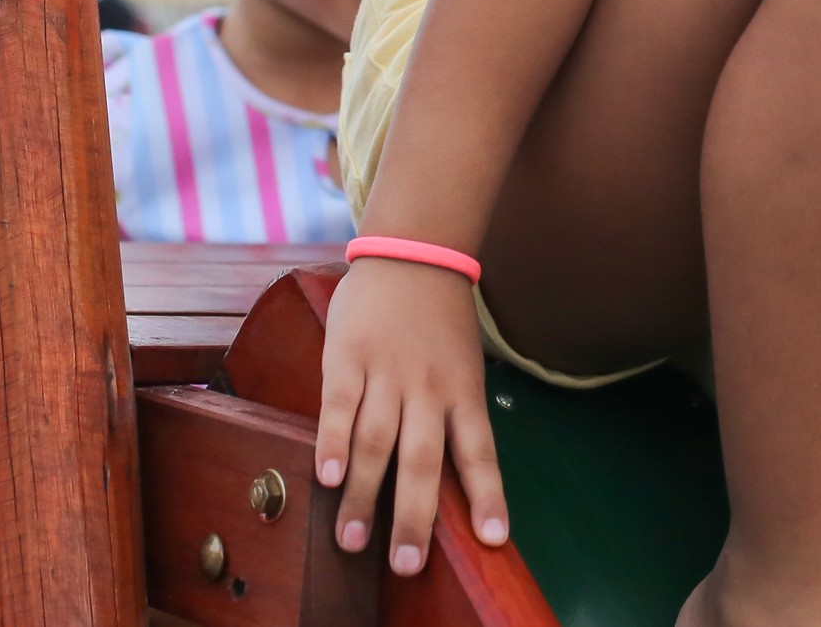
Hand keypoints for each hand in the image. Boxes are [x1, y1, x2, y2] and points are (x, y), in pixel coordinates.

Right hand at [311, 257, 511, 573]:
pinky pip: (340, 405)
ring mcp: (387, 372)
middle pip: (424, 460)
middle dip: (415, 517)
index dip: (487, 496)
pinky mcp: (348, 356)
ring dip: (365, 495)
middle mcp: (428, 387)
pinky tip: (328, 477)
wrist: (412, 253)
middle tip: (406, 566)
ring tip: (352, 542)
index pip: (480, 452)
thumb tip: (456, 484)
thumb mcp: (463, 367)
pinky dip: (333, 442)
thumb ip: (454, 419)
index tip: (492, 540)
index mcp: (463, 392)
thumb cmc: (439, 324)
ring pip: (377, 442)